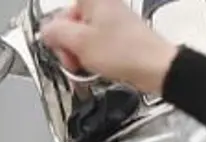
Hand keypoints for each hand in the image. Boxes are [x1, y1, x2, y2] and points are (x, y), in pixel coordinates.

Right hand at [38, 0, 180, 96]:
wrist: (159, 70)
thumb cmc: (128, 53)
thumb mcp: (79, 42)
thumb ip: (54, 33)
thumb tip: (46, 31)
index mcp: (92, 0)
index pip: (60, 11)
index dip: (56, 31)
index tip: (57, 45)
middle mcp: (104, 5)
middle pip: (71, 24)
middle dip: (68, 46)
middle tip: (73, 60)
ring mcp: (114, 22)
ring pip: (84, 38)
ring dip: (81, 55)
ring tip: (90, 66)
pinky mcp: (122, 38)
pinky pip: (99, 46)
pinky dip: (95, 57)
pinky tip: (100, 68)